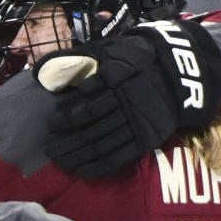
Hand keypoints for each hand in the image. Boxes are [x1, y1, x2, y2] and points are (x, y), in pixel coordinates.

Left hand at [33, 20, 220, 178]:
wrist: (180, 71)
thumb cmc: (135, 58)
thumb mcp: (107, 49)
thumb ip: (74, 59)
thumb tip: (40, 71)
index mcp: (115, 83)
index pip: (86, 106)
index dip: (66, 117)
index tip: (51, 123)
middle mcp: (126, 105)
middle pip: (90, 129)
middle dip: (66, 141)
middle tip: (47, 148)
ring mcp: (137, 124)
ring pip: (102, 145)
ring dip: (78, 155)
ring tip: (59, 161)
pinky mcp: (146, 139)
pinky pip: (119, 157)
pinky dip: (99, 167)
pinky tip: (81, 171)